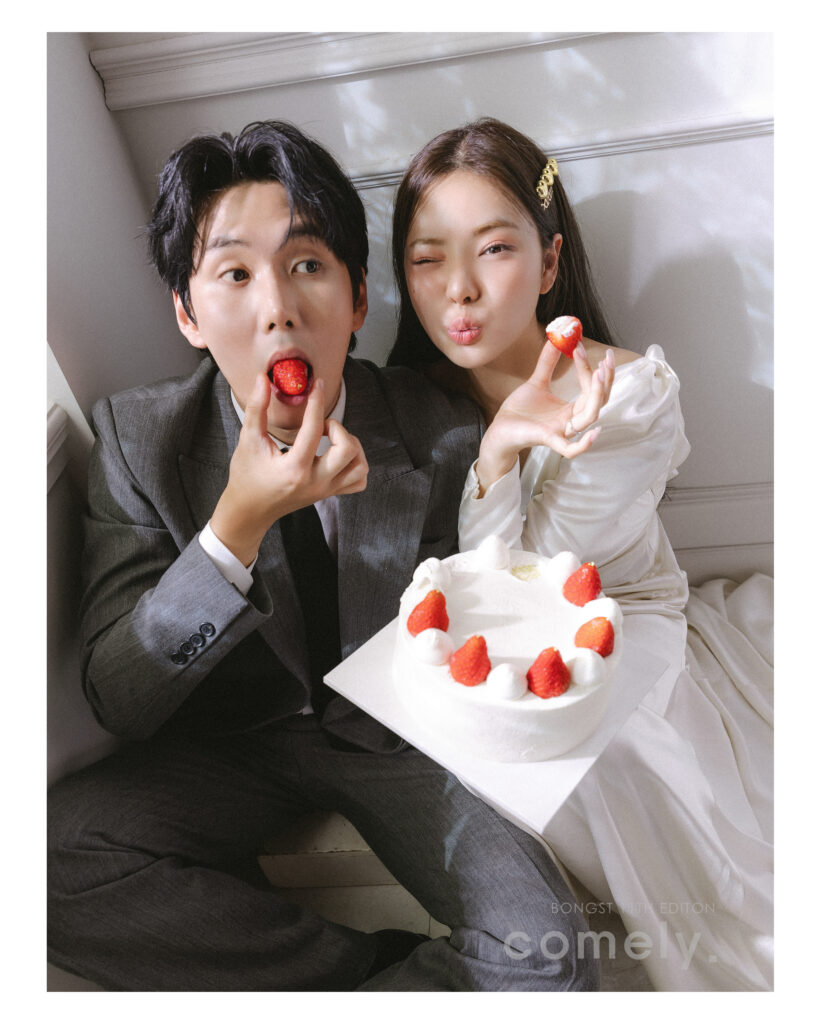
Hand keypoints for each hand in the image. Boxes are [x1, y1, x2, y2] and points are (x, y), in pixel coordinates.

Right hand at [210, 373, 368, 564]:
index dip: (316, 402)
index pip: (313, 430)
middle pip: (347, 450)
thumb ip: (256, 408)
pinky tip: (338, 455)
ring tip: (330, 439)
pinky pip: (359, 481)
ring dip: (351, 445)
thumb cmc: (246, 475)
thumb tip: (263, 379)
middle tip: (319, 425)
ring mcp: (326, 490)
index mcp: (293, 469)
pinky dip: (356, 464)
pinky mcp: (330, 493)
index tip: (316, 384)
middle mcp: (315, 482)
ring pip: (360, 466)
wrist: (250, 510)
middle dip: (337, 428)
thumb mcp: (248, 440)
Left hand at [475, 340, 614, 492]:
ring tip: (598, 374)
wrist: (500, 428)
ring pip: (589, 417)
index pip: (590, 387)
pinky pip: (570, 449)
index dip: (589, 367)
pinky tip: (595, 433)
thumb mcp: (537, 382)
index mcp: (571, 408)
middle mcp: (571, 420)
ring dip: (596, 396)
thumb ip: (547, 362)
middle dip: (604, 380)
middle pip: (598, 401)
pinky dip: (584, 444)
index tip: (579, 345)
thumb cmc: (520, 410)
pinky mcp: (547, 439)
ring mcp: (561, 431)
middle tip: (606, 359)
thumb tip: (556, 339)